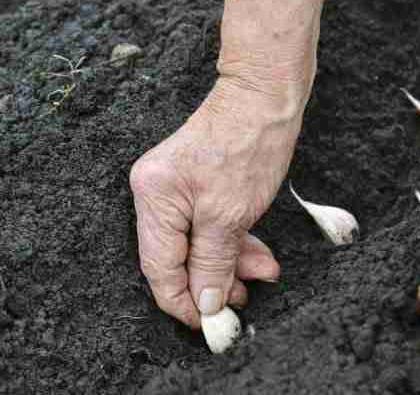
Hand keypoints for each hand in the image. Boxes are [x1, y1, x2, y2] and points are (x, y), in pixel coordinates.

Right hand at [130, 0, 326, 327]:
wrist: (266, 95)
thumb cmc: (249, 144)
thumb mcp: (231, 215)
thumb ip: (213, 264)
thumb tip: (206, 304)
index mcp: (154, 199)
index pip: (159, 269)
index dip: (184, 303)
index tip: (211, 326)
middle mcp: (155, 194)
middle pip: (177, 259)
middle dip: (214, 282)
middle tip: (244, 301)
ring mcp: (174, 188)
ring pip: (197, 244)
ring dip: (230, 263)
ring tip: (263, 272)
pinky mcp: (195, 184)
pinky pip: (207, 226)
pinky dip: (232, 242)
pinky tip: (257, 253)